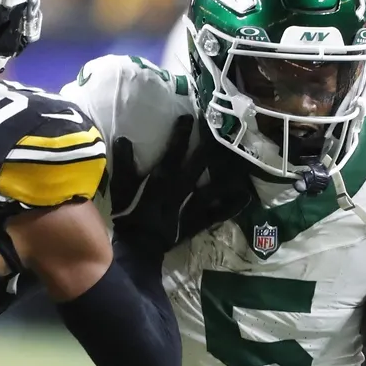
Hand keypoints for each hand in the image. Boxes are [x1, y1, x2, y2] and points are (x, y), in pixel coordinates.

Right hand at [110, 115, 252, 256]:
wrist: (139, 248)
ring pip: (214, 184)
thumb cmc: (128, 215)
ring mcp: (192, 205)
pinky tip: (246, 196)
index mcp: (162, 177)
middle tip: (217, 129)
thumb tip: (123, 139)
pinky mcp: (199, 221)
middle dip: (209, 144)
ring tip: (238, 158)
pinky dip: (232, 205)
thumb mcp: (120, 188)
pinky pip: (218, 212)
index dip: (182, 133)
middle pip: (199, 162)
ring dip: (226, 171)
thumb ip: (123, 164)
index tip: (190, 117)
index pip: (174, 150)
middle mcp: (181, 187)